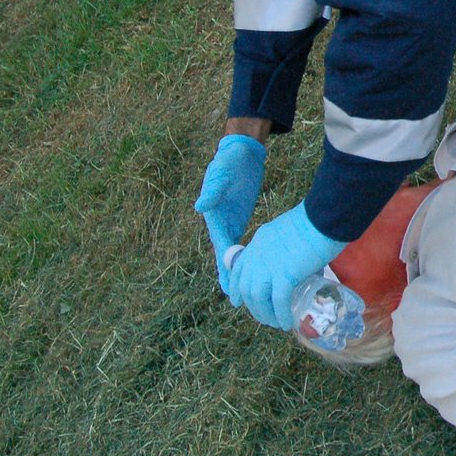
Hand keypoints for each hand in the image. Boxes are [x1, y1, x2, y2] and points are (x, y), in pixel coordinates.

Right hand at [194, 135, 266, 292]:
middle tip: (237, 303)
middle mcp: (220, 223)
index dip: (224, 270)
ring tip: (245, 293)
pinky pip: (244, 242)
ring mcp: (230, 221)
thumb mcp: (219, 175)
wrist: (239, 153)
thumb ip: (212, 190)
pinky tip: (255, 269)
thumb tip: (200, 206)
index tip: (227, 290)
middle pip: (226, 257)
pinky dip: (248, 256)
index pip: (220, 249)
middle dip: (230, 279)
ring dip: (239, 271)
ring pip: (235, 252)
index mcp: (215, 217)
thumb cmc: (227, 162)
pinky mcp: (240, 217)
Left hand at [226, 203, 345, 329]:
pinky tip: (288, 323)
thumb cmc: (317, 219)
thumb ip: (287, 246)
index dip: (236, 287)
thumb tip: (298, 262)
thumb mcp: (290, 230)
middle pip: (246, 286)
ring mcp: (269, 266)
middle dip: (252, 306)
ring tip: (276, 322)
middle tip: (262, 316)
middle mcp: (258, 255)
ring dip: (265, 314)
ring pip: (258, 297)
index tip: (238, 300)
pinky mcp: (285, 275)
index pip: (239, 268)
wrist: (326, 217)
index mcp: (259, 241)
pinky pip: (278, 302)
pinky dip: (282, 315)